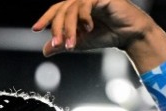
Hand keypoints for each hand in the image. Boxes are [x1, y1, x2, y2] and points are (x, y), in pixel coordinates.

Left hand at [32, 0, 153, 55]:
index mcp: (76, 8)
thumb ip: (63, 44)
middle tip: (57, 44)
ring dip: (69, 28)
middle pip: (61, 9)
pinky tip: (88, 29)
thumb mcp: (80, 42)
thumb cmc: (107, 35)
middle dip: (57, 28)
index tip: (35, 29)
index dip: (46, 19)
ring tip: (72, 44)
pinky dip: (84, 18)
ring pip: (71, 8)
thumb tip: (45, 51)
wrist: (129, 36)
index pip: (57, 10)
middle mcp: (82, 0)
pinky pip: (85, 4)